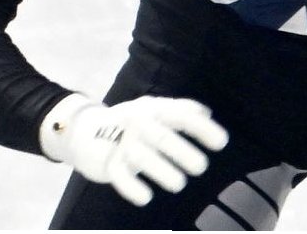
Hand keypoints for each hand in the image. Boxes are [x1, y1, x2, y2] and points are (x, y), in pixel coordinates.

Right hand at [39, 93, 229, 204]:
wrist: (83, 128)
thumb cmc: (131, 122)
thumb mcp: (154, 109)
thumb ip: (180, 110)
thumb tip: (206, 112)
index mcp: (154, 109)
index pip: (181, 116)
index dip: (203, 128)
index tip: (222, 143)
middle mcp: (138, 123)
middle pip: (162, 137)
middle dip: (183, 152)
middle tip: (201, 167)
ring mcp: (122, 142)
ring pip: (143, 157)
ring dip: (162, 171)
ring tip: (179, 184)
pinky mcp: (107, 162)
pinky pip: (119, 176)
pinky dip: (132, 188)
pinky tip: (146, 198)